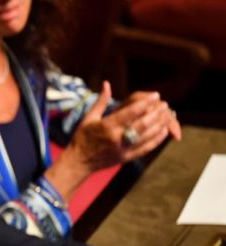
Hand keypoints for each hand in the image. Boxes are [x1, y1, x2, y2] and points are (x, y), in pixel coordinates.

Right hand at [50, 81, 178, 197]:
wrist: (79, 162)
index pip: (131, 112)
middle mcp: (117, 137)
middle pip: (143, 124)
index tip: (155, 95)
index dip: (145, 102)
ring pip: (147, 136)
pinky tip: (163, 131)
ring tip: (167, 115)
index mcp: (107, 126)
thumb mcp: (88, 118)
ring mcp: (123, 149)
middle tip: (165, 105)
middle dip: (156, 113)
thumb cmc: (82, 137)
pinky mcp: (127, 158)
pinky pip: (146, 148)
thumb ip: (101, 101)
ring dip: (159, 124)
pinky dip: (156, 139)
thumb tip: (107, 84)